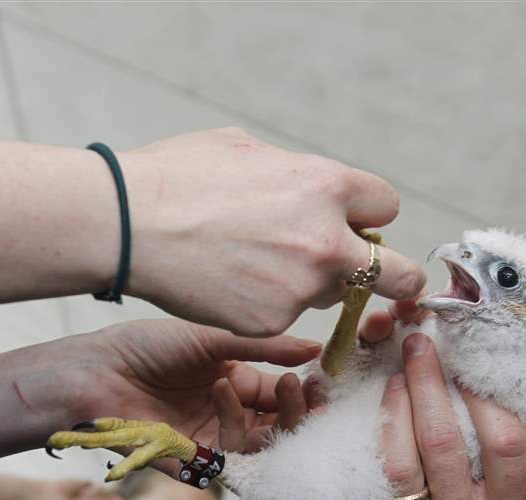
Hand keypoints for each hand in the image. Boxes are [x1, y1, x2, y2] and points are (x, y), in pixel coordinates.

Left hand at [59, 318, 321, 449]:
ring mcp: (211, 441)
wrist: (94, 373)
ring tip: (255, 385)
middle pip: (278, 426)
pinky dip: (238, 432)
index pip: (278, 395)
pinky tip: (228, 398)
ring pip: (263, 445)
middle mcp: (225, 415)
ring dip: (272, 416)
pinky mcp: (194, 464)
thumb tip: (316, 347)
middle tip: (310, 392)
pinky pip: (232, 461)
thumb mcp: (212, 338)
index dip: (302, 391)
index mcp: (232, 384)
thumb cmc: (145, 347)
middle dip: (299, 411)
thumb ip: (264, 345)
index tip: (321, 378)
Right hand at [122, 128, 426, 336]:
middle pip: (399, 274)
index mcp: (327, 186)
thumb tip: (309, 190)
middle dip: (396, 276)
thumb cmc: (178, 177)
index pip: (386, 207)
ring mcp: (302, 288)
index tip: (355, 221)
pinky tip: (228, 283)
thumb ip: (295, 175)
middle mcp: (327, 241)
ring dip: (312, 283)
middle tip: (381, 278)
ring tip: (255, 263)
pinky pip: (286, 315)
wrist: (126, 225)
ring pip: (332, 294)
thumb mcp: (247, 150)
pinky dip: (266, 304)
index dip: (367, 214)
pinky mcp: (273, 322)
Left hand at [373, 333, 525, 499]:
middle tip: (418, 344)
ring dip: (395, 409)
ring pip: (402, 463)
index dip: (484, 397)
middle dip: (429, 385)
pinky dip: (372, 446)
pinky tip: (369, 415)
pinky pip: (376, 488)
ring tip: (393, 373)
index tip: (469, 365)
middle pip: (445, 443)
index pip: (505, 444)